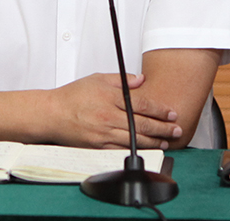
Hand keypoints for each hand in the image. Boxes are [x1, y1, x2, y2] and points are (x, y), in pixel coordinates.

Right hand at [46, 73, 181, 148]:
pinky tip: (146, 149)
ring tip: (166, 141)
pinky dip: (136, 149)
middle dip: (163, 128)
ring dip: (153, 141)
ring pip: (135, 139)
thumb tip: (140, 80)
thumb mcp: (97, 79)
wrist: (53, 114)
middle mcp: (108, 117)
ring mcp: (103, 133)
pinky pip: (121, 149)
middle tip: (176, 130)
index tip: (171, 113)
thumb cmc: (73, 96)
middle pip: (142, 124)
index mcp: (109, 98)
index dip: (160, 110)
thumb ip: (121, 79)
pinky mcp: (98, 146)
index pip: (142, 105)